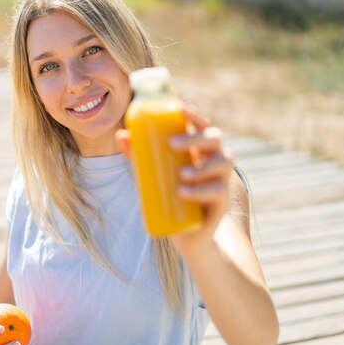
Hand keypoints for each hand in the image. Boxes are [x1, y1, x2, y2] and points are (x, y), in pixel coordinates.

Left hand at [116, 107, 233, 256]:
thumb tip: (121, 135)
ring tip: (180, 174)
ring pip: (222, 163)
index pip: (203, 126)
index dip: (195, 115)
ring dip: (200, 167)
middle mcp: (215, 161)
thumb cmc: (169, 197)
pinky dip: (201, 191)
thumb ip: (138, 156)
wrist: (186, 236)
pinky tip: (185, 192)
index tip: (179, 108)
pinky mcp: (222, 203)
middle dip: (194, 138)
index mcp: (200, 150)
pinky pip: (218, 191)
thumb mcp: (152, 175)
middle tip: (171, 144)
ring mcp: (222, 181)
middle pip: (215, 139)